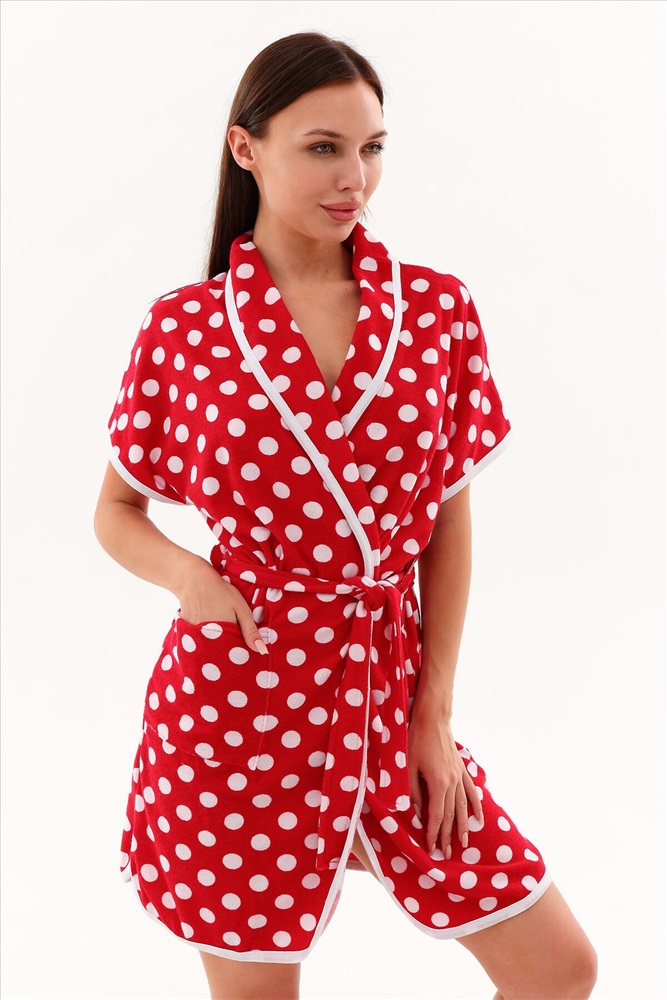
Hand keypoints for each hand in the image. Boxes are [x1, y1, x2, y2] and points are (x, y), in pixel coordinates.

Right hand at [177, 557, 267, 654]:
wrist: (193, 580)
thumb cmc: (221, 592)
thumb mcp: (241, 609)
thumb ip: (251, 631)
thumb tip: (262, 651)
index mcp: (224, 637)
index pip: (235, 656)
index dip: (241, 656)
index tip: (247, 656)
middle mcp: (209, 641)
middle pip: (221, 655)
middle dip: (228, 655)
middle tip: (233, 645)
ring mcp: (196, 639)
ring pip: (210, 650)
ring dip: (216, 648)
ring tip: (220, 634)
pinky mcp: (187, 635)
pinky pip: (199, 644)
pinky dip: (205, 642)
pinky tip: (209, 630)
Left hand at [407, 711, 482, 858]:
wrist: (433, 717)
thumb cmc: (416, 739)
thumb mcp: (408, 767)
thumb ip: (412, 792)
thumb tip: (416, 814)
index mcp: (438, 783)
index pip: (437, 816)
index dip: (434, 834)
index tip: (431, 849)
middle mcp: (452, 782)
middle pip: (451, 815)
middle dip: (448, 836)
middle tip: (447, 855)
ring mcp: (459, 775)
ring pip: (463, 806)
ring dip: (463, 826)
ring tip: (464, 842)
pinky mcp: (461, 768)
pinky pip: (471, 790)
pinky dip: (476, 805)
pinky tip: (479, 817)